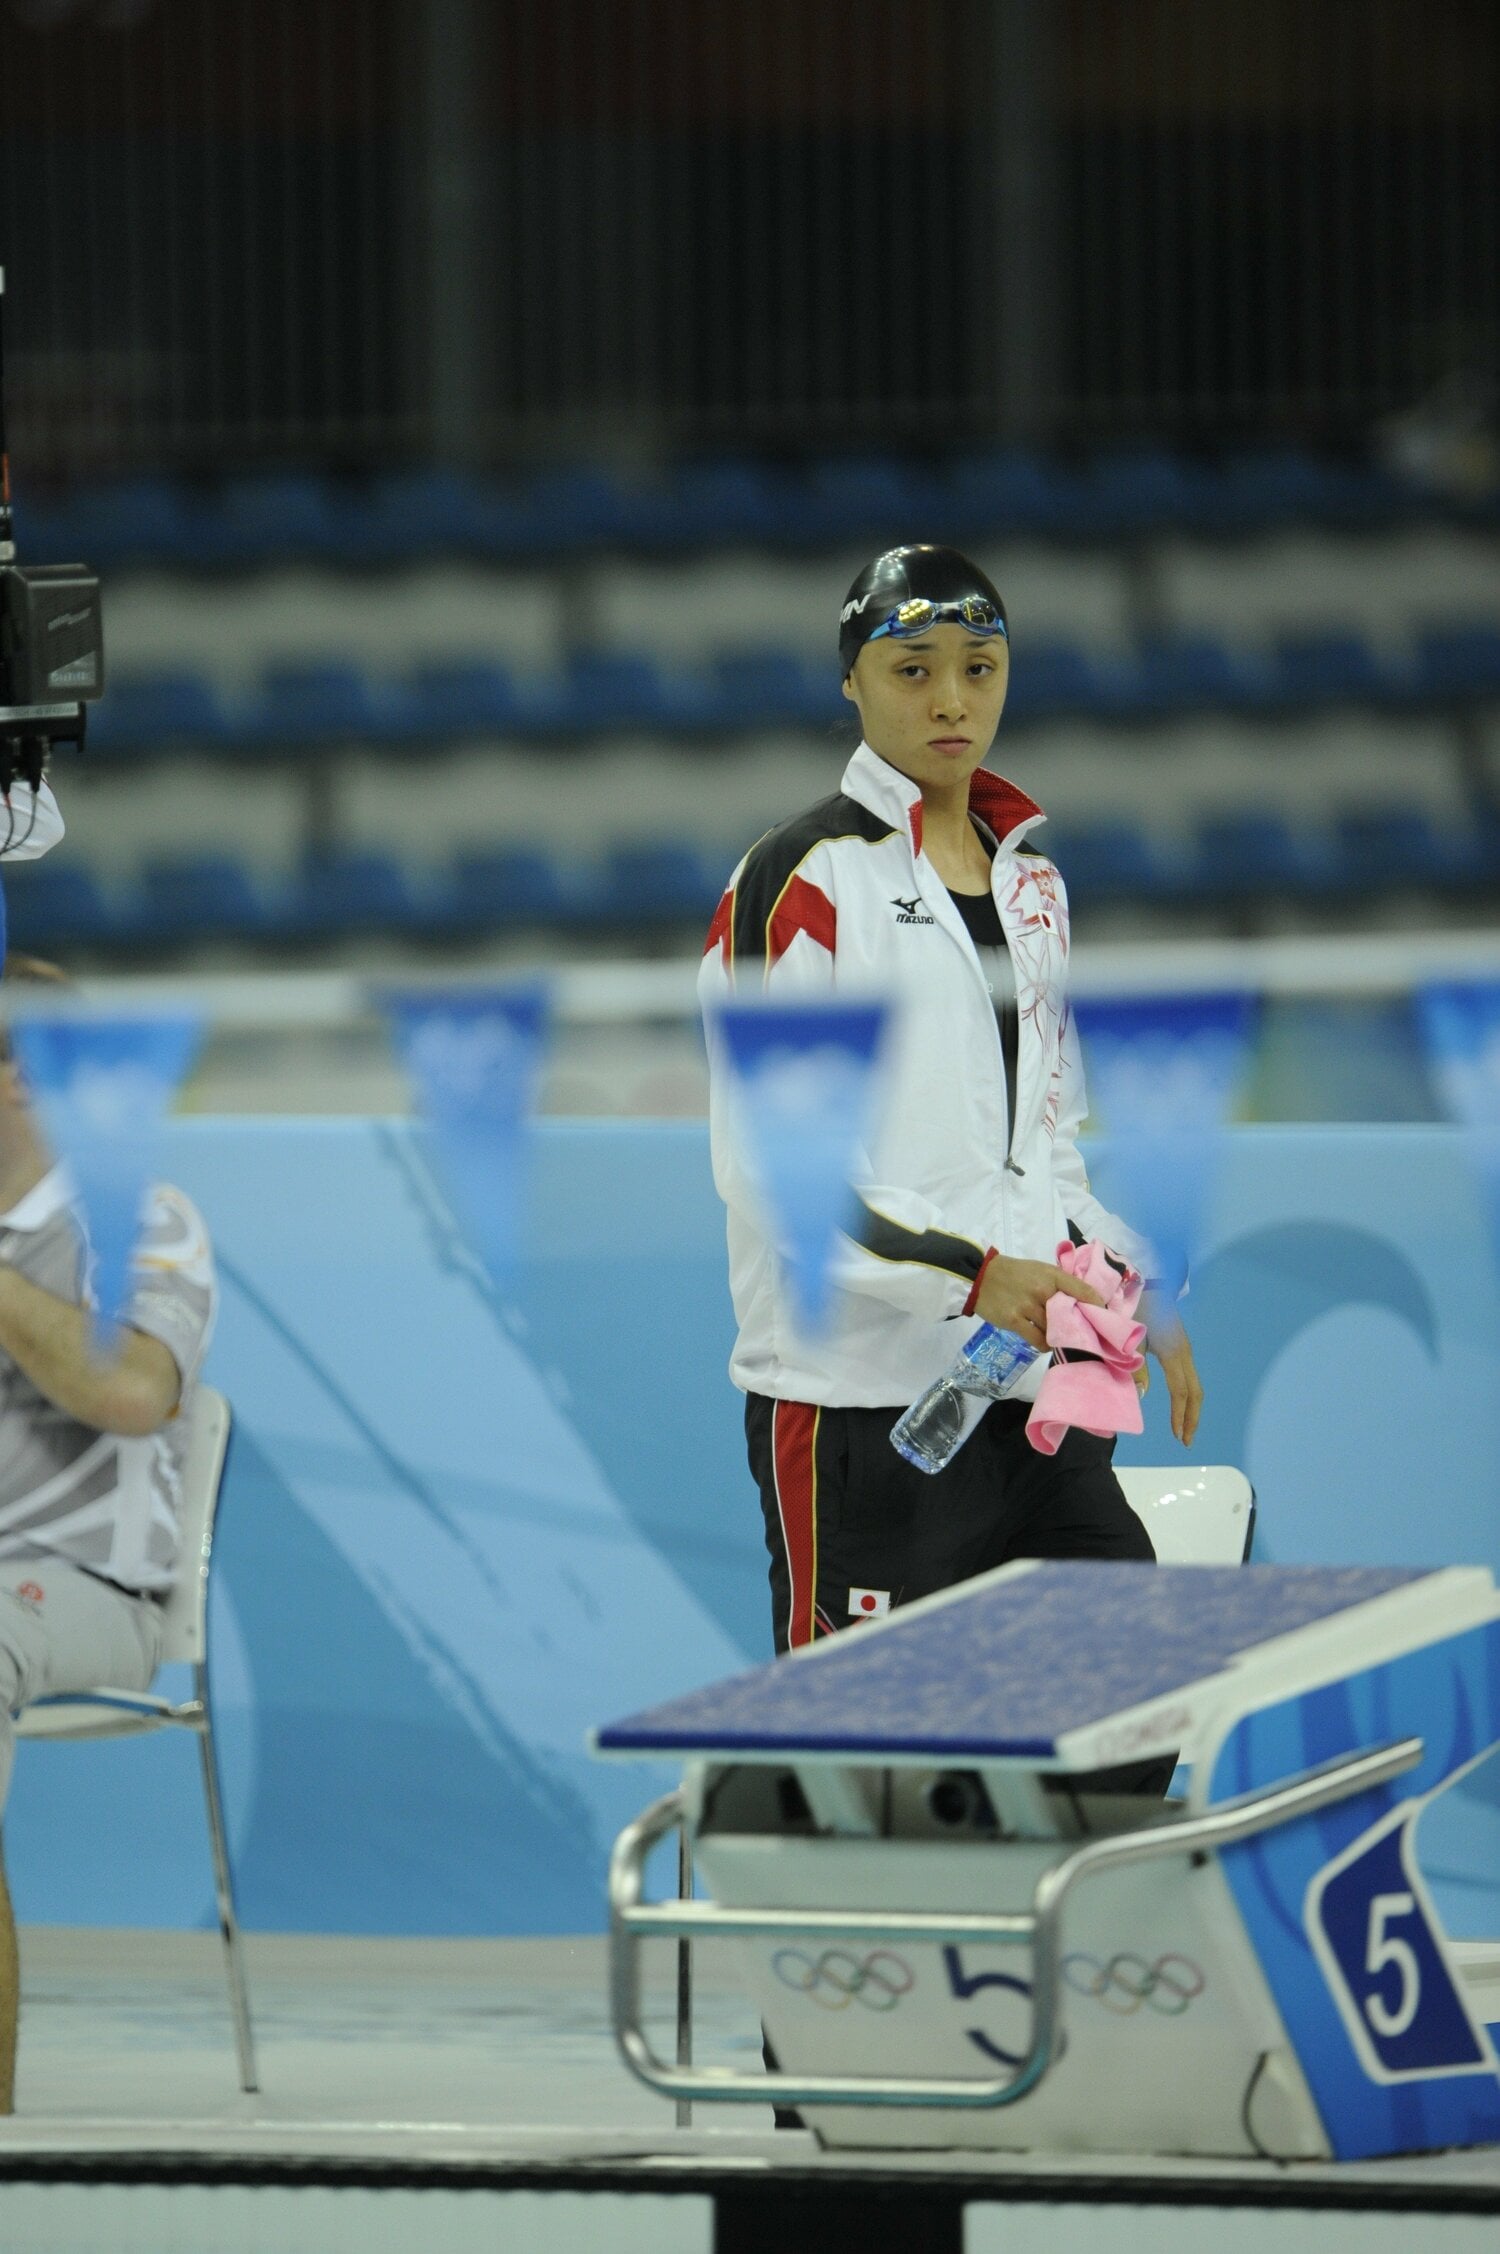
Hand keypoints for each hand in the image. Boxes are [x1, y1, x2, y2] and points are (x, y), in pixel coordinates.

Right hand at [973, 1253, 1105, 1352]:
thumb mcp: (1040, 1270)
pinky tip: (1046, 1343)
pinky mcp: (1014, 1321)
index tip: (1105, 1317)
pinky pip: (1038, 1340)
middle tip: (1084, 1334)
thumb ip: (1060, 1283)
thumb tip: (1083, 1301)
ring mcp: (1027, 1306)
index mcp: (1052, 1275)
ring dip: (1060, 1336)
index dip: (1098, 1306)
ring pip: (1054, 1329)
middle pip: (1070, 1315)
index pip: (1083, 1290)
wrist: (981, 1276)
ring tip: (1061, 1339)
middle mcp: (1042, 1290)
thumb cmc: (1015, 1273)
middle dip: (1078, 1326)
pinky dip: (1045, 1345)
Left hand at [1142, 1293, 1202, 1447]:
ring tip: (1184, 1430)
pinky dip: (1187, 1395)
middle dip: (1192, 1418)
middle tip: (1185, 1441)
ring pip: (1194, 1385)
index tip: (1176, 1436)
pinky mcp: (1179, 1345)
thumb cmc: (1134, 1309)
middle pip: (1195, 1391)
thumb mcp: (1130, 1338)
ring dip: (1191, 1409)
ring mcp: (1184, 1348)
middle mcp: (1183, 1352)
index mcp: (1173, 1351)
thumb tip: (1142, 1393)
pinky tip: (1180, 1406)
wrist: (1145, 1282)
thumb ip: (1135, 1365)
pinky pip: (1188, 1376)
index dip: (1180, 1415)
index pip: (1181, 1391)